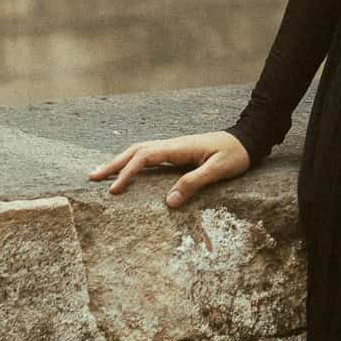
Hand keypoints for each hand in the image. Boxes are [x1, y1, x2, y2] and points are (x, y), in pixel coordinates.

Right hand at [88, 131, 251, 208]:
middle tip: (92, 177)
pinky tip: (127, 170)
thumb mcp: (219, 170)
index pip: (145, 157)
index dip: (127, 173)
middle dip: (113, 164)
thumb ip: (194, 183)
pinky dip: (133, 162)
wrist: (248, 139)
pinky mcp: (178, 152)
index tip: (113, 190)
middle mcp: (173, 145)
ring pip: (141, 151)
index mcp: (179, 147)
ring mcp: (174, 147)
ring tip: (101, 174)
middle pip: (136, 151)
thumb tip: (168, 202)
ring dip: (120, 161)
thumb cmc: (236, 155)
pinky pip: (149, 155)